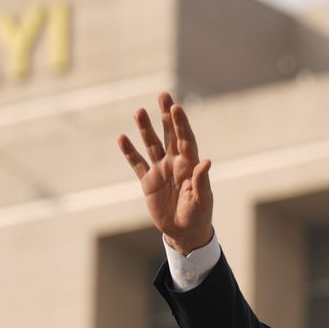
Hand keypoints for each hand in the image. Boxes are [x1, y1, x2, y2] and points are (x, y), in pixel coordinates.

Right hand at [117, 92, 213, 254]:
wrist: (184, 232)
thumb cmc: (198, 215)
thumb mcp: (202, 200)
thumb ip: (201, 180)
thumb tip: (206, 161)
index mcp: (190, 165)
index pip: (186, 139)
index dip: (181, 124)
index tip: (176, 107)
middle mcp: (175, 163)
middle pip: (170, 135)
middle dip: (166, 116)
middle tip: (162, 95)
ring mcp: (161, 171)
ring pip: (151, 145)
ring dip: (145, 129)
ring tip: (139, 111)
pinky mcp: (148, 182)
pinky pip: (137, 164)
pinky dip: (130, 152)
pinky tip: (122, 138)